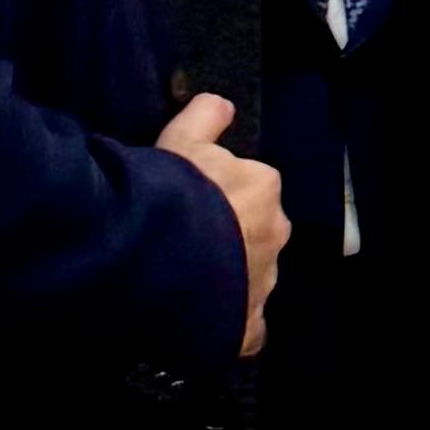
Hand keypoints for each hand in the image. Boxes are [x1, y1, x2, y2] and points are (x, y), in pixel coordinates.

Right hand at [159, 90, 288, 353]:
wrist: (155, 256)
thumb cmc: (170, 191)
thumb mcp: (181, 139)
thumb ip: (205, 116)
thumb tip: (222, 104)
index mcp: (263, 186)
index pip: (249, 186)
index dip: (218, 192)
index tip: (190, 200)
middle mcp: (275, 233)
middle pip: (255, 231)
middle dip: (230, 234)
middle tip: (186, 239)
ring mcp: (264, 281)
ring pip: (251, 274)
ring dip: (227, 275)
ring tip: (184, 277)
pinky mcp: (248, 324)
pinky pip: (247, 324)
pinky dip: (231, 320)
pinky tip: (205, 316)